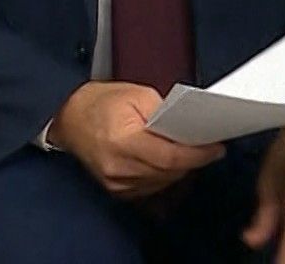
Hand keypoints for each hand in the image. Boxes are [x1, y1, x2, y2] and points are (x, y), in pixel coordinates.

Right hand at [46, 81, 224, 198]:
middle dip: (192, 159)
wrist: (69, 118)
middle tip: (207, 145)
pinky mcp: (116, 190)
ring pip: (162, 182)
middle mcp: (118, 167)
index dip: (198, 155)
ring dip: (180, 169)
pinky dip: (164, 175)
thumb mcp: (137, 95)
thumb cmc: (99, 103)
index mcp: (122, 141)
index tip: (216, 149)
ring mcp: (116, 182)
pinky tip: (169, 161)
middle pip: (169, 172)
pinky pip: (151, 187)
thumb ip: (165, 113)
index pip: (170, 157)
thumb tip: (190, 128)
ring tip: (189, 150)